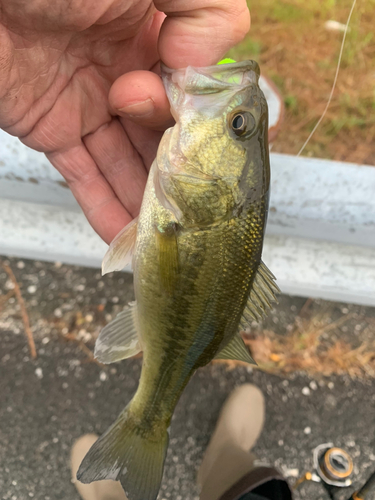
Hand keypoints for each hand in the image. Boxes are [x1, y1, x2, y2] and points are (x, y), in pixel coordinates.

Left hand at [0, 0, 249, 242]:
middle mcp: (124, 69)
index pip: (194, 90)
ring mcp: (87, 103)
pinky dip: (104, 208)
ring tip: (168, 237)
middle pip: (162, 135)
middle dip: (174, 166)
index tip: (193, 131)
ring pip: (125, 163)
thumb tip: (204, 71)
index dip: (198, 118)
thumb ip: (204, 11)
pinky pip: (82, 175)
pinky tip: (127, 236)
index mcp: (153, 31)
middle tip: (179, 188)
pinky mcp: (48, 127)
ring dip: (146, 202)